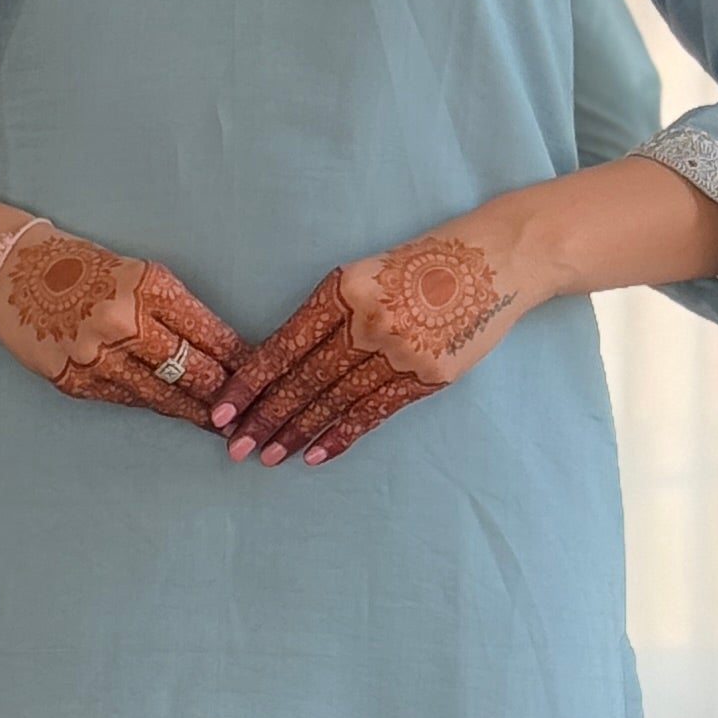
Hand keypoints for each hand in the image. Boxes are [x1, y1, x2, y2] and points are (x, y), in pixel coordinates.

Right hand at [0, 221, 243, 425]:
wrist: (11, 271)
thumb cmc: (83, 267)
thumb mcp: (136, 273)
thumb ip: (174, 310)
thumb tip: (221, 352)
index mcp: (148, 287)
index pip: (209, 334)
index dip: (241, 361)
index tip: (262, 376)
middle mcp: (124, 323)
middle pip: (194, 372)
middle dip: (228, 397)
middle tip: (253, 414)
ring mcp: (96, 357)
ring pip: (163, 397)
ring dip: (198, 414)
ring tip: (224, 427)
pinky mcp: (74, 381)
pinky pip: (127, 401)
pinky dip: (154, 406)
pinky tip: (177, 414)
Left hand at [210, 216, 537, 464]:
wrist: (495, 260)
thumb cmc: (424, 262)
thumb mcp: (368, 271)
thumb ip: (331, 311)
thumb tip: (286, 362)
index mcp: (343, 289)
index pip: (284, 344)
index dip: (250, 382)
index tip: (222, 410)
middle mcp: (368, 321)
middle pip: (305, 379)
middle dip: (265, 418)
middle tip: (235, 449)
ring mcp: (399, 351)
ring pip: (335, 401)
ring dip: (297, 433)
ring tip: (268, 457)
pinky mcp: (428, 375)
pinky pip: (374, 412)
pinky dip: (342, 435)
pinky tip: (315, 455)